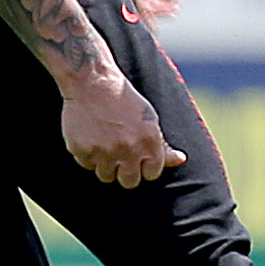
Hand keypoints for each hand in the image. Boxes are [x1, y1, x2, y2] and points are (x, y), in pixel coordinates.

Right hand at [60, 73, 181, 186]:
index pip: (151, 174)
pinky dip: (88, 155)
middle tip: (120, 155)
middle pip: (129, 182)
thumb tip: (180, 160)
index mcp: (149, 141)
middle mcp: (129, 149)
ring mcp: (105, 151)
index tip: (138, 157)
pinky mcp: (83, 150)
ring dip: (106, 165)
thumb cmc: (124, 100)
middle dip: (126, 172)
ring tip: (104, 144)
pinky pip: (87, 165)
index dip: (145, 166)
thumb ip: (163, 145)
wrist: (93, 83)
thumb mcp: (150, 119)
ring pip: (107, 177)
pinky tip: (90, 137)